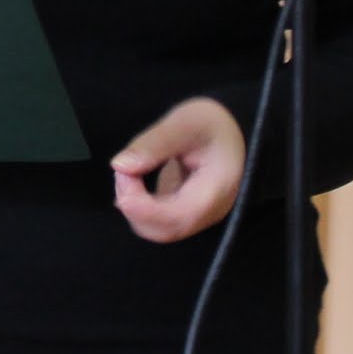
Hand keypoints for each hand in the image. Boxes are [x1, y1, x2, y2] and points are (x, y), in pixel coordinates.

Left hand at [110, 98, 246, 243]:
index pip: (176, 217)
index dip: (142, 205)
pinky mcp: (185, 211)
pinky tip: (133, 180)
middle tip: (123, 170)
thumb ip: (154, 143)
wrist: (232, 129)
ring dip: (134, 205)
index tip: (123, 174)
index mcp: (216, 191)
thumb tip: (120, 165)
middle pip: (164, 230)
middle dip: (134, 204)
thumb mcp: (186, 123)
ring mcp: (197, 215)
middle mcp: (209, 212)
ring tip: (128, 171)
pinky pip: (158, 220)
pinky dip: (139, 204)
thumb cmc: (213, 123)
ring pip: (157, 229)